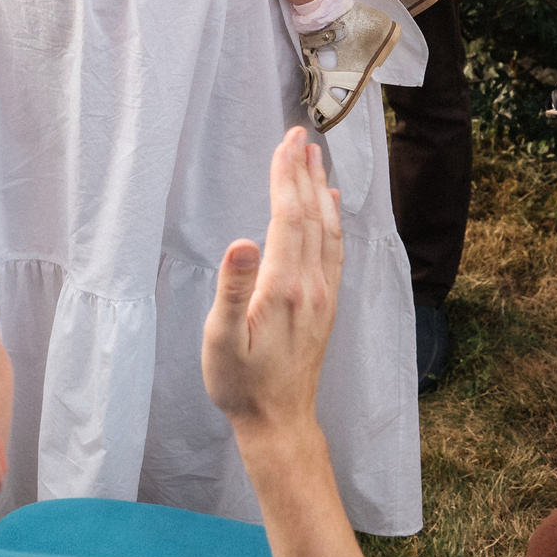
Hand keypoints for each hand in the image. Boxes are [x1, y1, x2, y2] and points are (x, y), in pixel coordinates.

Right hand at [202, 127, 342, 431]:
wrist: (279, 422)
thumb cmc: (242, 383)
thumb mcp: (221, 340)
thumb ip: (232, 289)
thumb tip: (240, 242)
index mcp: (284, 287)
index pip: (288, 217)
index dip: (286, 177)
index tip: (285, 142)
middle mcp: (311, 286)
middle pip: (311, 216)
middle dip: (304, 172)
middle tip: (300, 135)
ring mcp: (322, 296)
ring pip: (327, 230)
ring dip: (320, 190)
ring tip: (315, 158)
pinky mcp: (325, 306)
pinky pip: (334, 251)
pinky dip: (333, 220)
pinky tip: (331, 206)